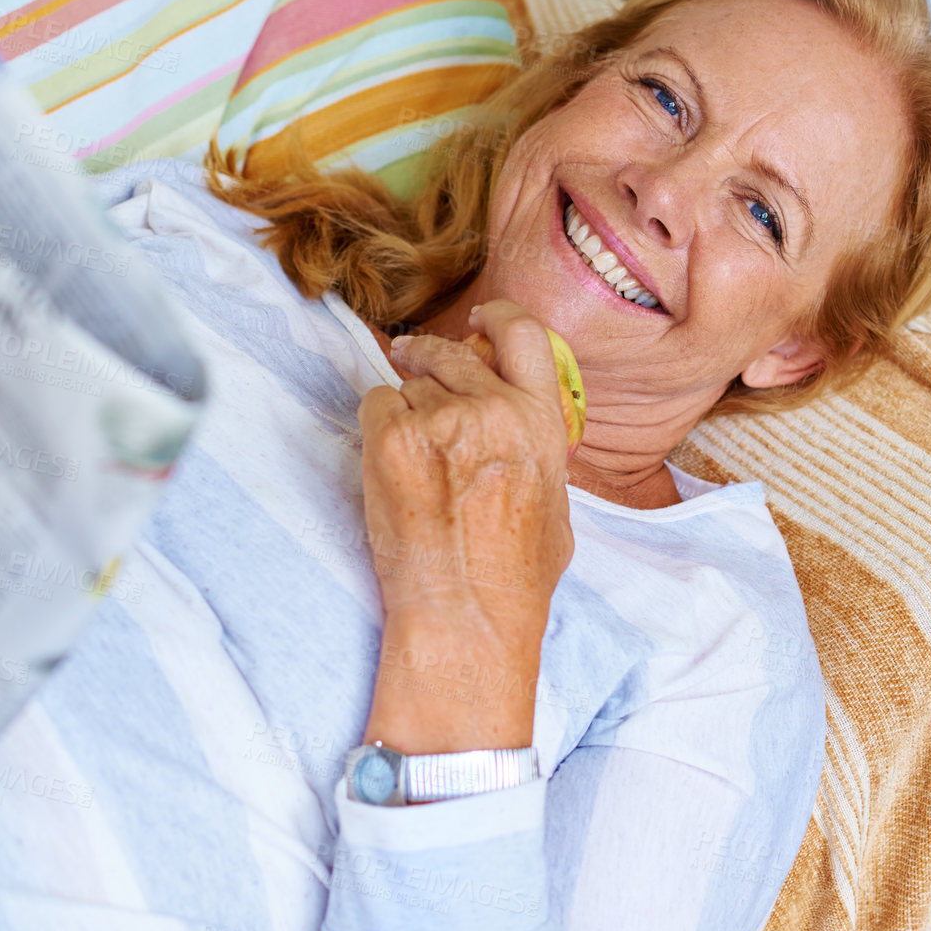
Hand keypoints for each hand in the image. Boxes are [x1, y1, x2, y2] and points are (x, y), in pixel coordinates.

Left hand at [355, 300, 574, 754]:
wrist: (465, 614)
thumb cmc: (513, 577)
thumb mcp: (555, 504)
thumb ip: (535, 449)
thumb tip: (517, 425)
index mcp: (540, 420)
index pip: (524, 334)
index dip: (497, 316)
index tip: (479, 317)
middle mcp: (493, 408)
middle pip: (452, 353)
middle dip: (428, 355)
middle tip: (412, 361)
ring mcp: (440, 419)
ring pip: (409, 387)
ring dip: (406, 414)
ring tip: (414, 470)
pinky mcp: (392, 437)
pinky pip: (375, 405)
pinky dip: (376, 430)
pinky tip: (389, 471)